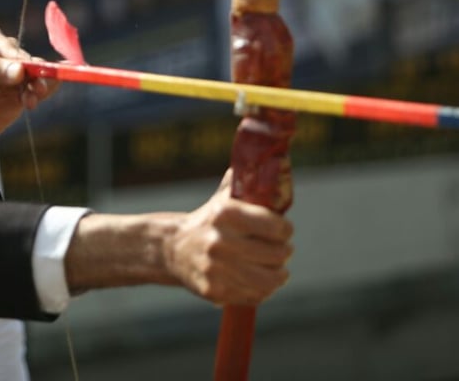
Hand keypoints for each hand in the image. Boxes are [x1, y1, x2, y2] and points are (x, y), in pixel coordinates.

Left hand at [0, 26, 57, 168]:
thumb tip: (19, 70)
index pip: (7, 44)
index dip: (15, 56)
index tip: (20, 70)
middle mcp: (6, 53)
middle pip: (27, 59)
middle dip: (33, 73)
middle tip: (35, 87)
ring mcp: (18, 73)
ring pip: (39, 73)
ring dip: (39, 85)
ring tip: (32, 98)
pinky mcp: (25, 91)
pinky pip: (42, 88)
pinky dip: (43, 94)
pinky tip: (33, 102)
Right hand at [164, 170, 292, 305]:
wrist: (172, 249)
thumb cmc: (207, 221)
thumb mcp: (220, 199)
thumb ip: (242, 183)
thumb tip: (263, 162)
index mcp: (225, 214)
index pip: (276, 226)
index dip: (285, 229)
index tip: (284, 230)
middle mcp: (220, 241)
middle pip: (277, 254)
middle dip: (284, 252)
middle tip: (282, 250)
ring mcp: (217, 268)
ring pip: (269, 280)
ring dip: (279, 275)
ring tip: (278, 270)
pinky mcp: (215, 290)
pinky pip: (254, 296)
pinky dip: (263, 291)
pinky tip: (260, 282)